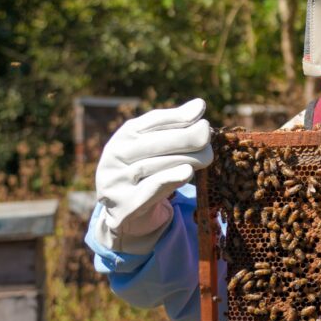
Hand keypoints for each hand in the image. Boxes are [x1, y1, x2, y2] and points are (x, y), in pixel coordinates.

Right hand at [95, 98, 212, 250]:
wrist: (127, 215)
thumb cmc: (148, 173)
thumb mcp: (157, 148)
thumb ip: (175, 126)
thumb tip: (199, 105)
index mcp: (122, 138)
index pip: (150, 123)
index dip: (176, 118)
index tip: (201, 114)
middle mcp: (113, 157)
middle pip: (151, 144)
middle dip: (184, 138)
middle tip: (207, 135)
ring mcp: (115, 182)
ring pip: (152, 166)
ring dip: (184, 159)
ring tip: (207, 156)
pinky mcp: (124, 206)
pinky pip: (148, 190)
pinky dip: (169, 179)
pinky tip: (188, 172)